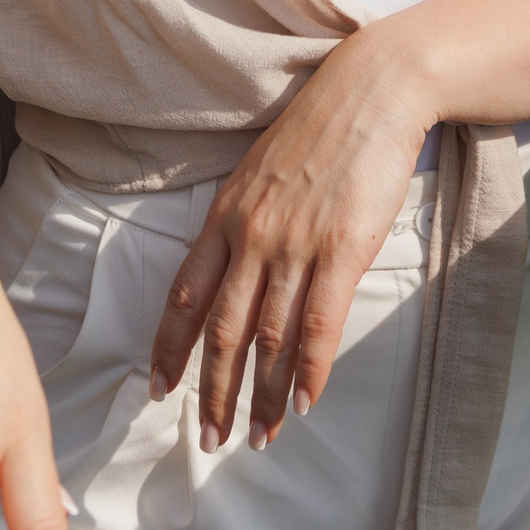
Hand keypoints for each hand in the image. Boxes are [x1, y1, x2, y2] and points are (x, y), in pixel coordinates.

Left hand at [149, 31, 428, 450]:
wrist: (371, 91)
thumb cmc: (320, 129)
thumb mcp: (262, 171)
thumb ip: (244, 220)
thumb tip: (237, 267)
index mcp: (225, 214)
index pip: (185, 293)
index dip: (170, 346)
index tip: (158, 388)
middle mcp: (251, 235)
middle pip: (222, 329)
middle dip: (212, 391)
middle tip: (208, 438)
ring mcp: (295, 244)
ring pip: (270, 339)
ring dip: (264, 396)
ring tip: (259, 438)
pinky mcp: (342, 250)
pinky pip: (318, 325)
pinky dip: (310, 372)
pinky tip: (305, 404)